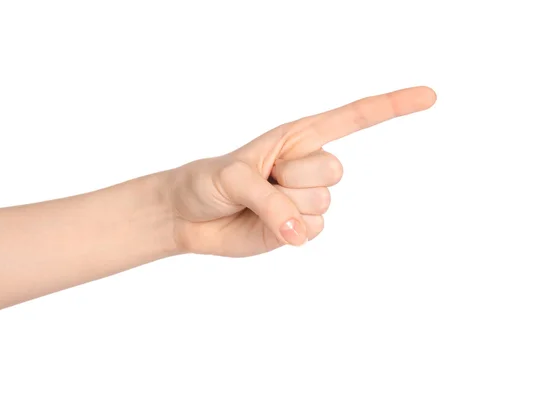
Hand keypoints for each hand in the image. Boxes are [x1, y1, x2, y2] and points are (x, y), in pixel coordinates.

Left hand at [168, 86, 435, 256]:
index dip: (392, 106)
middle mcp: (308, 164)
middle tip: (266, 178)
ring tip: (260, 201)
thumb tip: (300, 233)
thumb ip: (270, 200)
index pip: (353, 118)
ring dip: (287, 207)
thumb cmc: (209, 182)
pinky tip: (268, 225)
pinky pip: (312, 231)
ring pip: (322, 204)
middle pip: (334, 170)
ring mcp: (306, 197)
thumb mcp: (233, 178)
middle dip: (296, 178)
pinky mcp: (301, 227)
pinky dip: (289, 231)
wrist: (192, 217)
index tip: (429, 96)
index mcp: (298, 137)